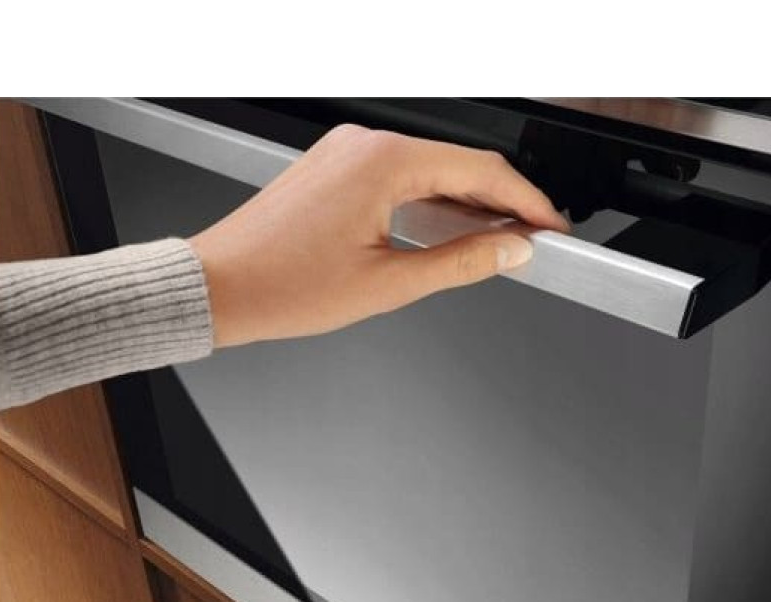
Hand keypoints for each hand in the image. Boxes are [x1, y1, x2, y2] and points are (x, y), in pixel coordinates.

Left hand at [190, 124, 568, 347]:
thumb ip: (460, 263)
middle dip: (501, 202)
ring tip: (496, 240)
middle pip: (458, 165)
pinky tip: (446, 227)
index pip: (482, 171)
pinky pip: (398, 176)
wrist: (221, 286)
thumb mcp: (388, 285)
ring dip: (465, 203)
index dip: (527, 202)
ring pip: (428, 170)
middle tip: (530, 238)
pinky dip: (429, 201)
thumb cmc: (283, 285)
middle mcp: (364, 146)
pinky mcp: (334, 168)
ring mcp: (346, 153)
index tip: (549, 227)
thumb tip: (509, 251)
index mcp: (383, 163)